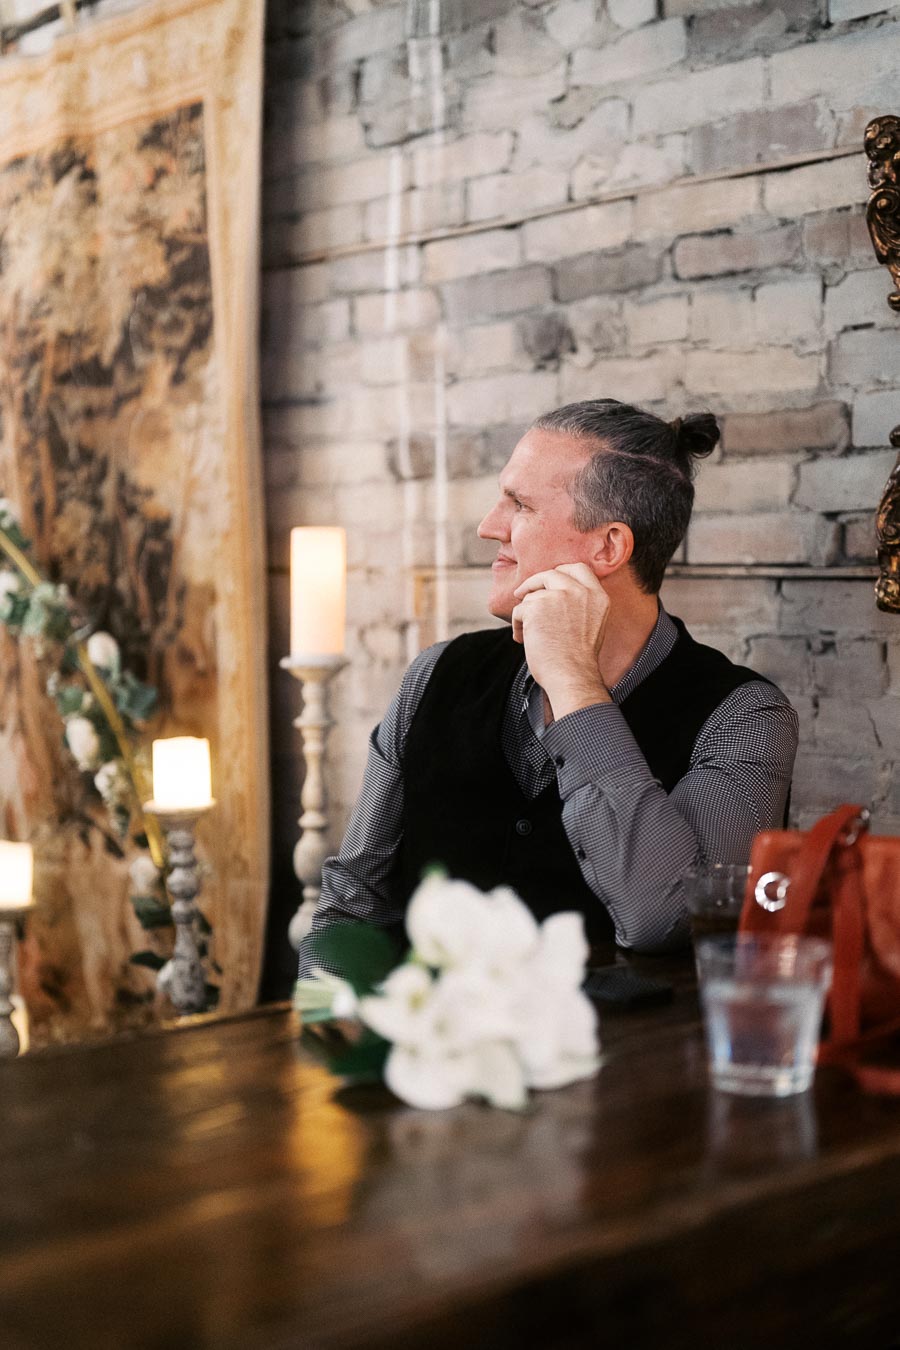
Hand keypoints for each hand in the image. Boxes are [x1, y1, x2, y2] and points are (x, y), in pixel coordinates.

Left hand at [511, 563, 611, 719]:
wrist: (572, 677)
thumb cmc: (579, 660)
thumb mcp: (593, 624)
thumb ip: (581, 604)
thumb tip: (555, 593)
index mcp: (598, 596)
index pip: (579, 569)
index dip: (561, 572)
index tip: (548, 580)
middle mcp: (580, 592)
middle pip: (550, 574)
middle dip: (534, 583)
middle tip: (522, 594)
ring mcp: (558, 596)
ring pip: (531, 595)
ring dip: (525, 613)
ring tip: (528, 634)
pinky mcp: (537, 606)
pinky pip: (519, 609)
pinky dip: (517, 625)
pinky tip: (523, 640)